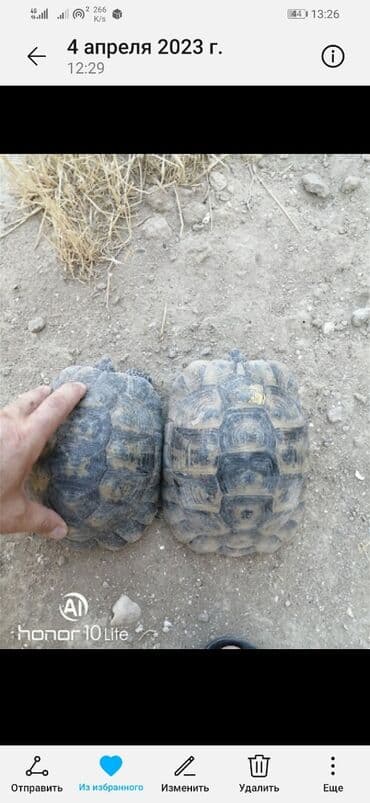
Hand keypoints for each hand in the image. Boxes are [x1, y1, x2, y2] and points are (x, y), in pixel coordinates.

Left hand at [0, 382, 85, 538]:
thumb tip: (61, 530)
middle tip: (53, 391)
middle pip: (30, 398)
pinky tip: (2, 434)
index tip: (80, 387)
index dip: (69, 395)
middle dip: (44, 393)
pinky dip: (3, 421)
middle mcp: (5, 425)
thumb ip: (39, 519)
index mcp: (24, 440)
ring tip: (28, 411)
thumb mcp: (12, 515)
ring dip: (21, 406)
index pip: (54, 409)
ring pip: (8, 408)